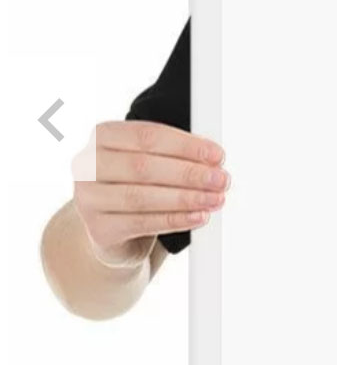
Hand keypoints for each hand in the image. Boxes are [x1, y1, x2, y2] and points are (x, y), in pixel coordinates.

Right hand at [72, 120, 229, 266]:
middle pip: (143, 167)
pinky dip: (175, 220)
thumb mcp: (151, 162)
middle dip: (189, 173)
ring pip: (142, 197)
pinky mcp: (99, 229)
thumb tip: (213, 160)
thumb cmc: (135, 186)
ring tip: (214, 199)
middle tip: (220, 179)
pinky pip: (143, 223)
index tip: (216, 155)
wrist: (112, 229)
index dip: (185, 145)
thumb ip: (176, 155)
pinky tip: (198, 217)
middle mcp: (87, 165)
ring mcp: (88, 198)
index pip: (147, 136)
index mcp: (103, 136)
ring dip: (186, 198)